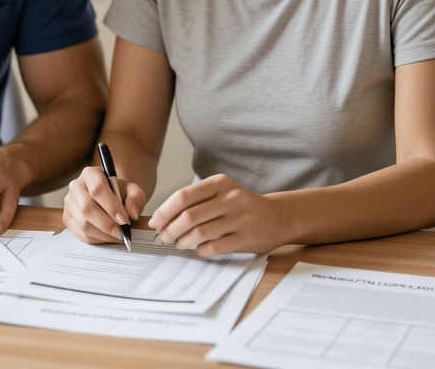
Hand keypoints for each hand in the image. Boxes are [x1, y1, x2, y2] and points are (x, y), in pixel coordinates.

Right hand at [63, 165, 146, 244]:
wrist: (110, 197)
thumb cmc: (120, 192)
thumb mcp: (133, 191)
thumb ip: (136, 198)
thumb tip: (131, 213)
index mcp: (90, 174)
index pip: (97, 189)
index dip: (112, 206)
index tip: (125, 219)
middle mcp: (76, 186)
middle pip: (87, 208)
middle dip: (107, 224)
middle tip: (121, 232)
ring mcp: (69, 203)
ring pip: (83, 223)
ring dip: (103, 234)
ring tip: (117, 235)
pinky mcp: (67, 218)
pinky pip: (80, 234)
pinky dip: (97, 239)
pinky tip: (108, 236)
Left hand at [148, 174, 287, 255]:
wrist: (279, 217)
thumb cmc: (241, 206)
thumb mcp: (222, 193)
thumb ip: (197, 201)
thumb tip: (162, 218)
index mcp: (220, 183)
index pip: (183, 196)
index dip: (165, 211)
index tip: (155, 223)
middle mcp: (231, 198)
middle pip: (189, 216)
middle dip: (170, 229)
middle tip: (164, 237)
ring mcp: (241, 218)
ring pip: (200, 232)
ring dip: (183, 241)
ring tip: (179, 244)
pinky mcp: (248, 237)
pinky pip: (215, 247)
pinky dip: (201, 250)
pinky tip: (198, 250)